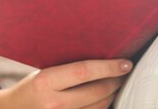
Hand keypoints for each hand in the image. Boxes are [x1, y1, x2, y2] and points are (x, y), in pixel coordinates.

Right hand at [0, 59, 132, 108]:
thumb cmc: (31, 88)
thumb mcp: (44, 72)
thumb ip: (69, 68)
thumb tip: (104, 54)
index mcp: (45, 82)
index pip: (85, 72)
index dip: (109, 67)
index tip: (126, 63)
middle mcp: (52, 103)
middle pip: (96, 91)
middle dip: (116, 81)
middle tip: (125, 72)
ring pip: (99, 107)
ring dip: (112, 95)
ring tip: (117, 83)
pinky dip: (102, 107)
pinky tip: (105, 98)